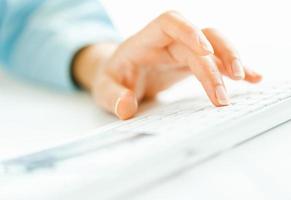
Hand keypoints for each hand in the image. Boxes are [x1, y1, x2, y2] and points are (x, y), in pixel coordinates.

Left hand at [73, 11, 261, 119]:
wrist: (119, 76)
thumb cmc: (112, 79)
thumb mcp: (104, 89)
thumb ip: (113, 97)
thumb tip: (126, 107)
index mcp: (144, 42)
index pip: (170, 23)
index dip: (189, 32)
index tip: (206, 53)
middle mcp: (167, 43)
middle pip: (200, 39)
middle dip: (215, 65)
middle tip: (223, 96)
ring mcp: (181, 51)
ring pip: (214, 44)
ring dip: (231, 60)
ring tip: (248, 79)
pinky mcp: (190, 63)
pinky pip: (215, 60)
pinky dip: (232, 68)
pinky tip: (252, 78)